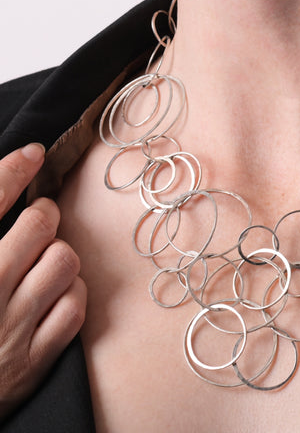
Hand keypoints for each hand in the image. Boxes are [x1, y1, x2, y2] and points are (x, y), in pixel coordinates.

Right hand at [0, 144, 86, 418]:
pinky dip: (69, 295)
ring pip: (63, 262)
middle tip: (37, 219)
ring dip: (57, 255)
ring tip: (41, 261)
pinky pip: (74, 307)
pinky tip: (52, 296)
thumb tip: (11, 175)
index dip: (11, 173)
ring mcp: (7, 333)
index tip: (32, 153)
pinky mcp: (31, 363)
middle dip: (42, 215)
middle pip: (37, 226)